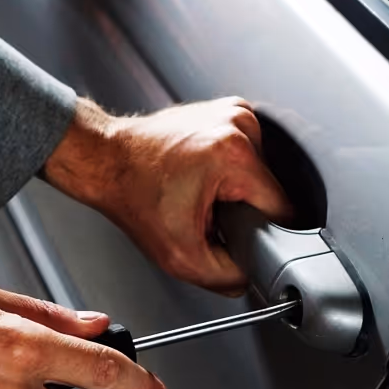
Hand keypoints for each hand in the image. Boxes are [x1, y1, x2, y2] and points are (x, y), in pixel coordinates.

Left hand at [44, 97, 291, 294]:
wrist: (107, 161)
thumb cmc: (133, 196)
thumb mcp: (182, 257)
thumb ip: (227, 277)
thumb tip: (251, 277)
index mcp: (234, 154)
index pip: (282, 209)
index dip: (261, 232)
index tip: (235, 234)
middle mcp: (239, 124)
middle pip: (269, 191)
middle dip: (244, 210)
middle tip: (206, 214)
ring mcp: (234, 112)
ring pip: (259, 174)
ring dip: (236, 191)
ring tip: (200, 193)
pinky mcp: (227, 111)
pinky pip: (246, 156)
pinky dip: (229, 172)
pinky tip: (202, 177)